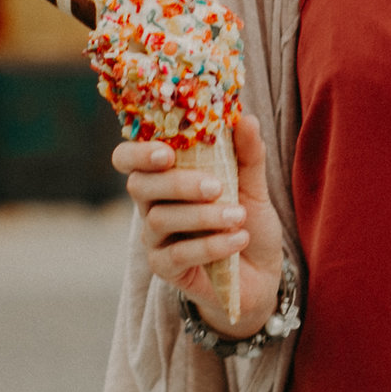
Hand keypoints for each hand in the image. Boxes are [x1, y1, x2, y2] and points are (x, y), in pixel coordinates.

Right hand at [114, 113, 286, 335]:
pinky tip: (239, 240)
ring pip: (159, 220)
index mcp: (165, 176)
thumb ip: (248, 153)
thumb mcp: (254, 185)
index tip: (166, 153)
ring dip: (203, 216)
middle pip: (139, 186)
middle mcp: (152, 205)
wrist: (262, 273)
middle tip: (216, 186)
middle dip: (177, 183)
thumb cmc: (247, 222)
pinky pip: (177, 254)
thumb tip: (246, 118)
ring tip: (238, 216)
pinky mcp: (165, 268)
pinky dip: (211, 245)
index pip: (128, 158)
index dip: (138, 153)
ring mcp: (155, 239)